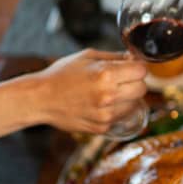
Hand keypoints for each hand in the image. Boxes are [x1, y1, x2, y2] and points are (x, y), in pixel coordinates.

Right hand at [25, 49, 146, 133]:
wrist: (40, 99)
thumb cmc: (61, 74)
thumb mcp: (87, 56)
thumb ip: (114, 57)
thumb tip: (134, 58)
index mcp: (105, 74)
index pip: (142, 71)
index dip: (137, 67)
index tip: (131, 67)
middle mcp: (108, 96)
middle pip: (142, 89)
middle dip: (135, 82)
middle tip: (122, 80)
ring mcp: (105, 114)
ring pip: (135, 104)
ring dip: (127, 98)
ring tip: (109, 93)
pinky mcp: (102, 127)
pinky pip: (121, 117)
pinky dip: (116, 111)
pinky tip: (101, 104)